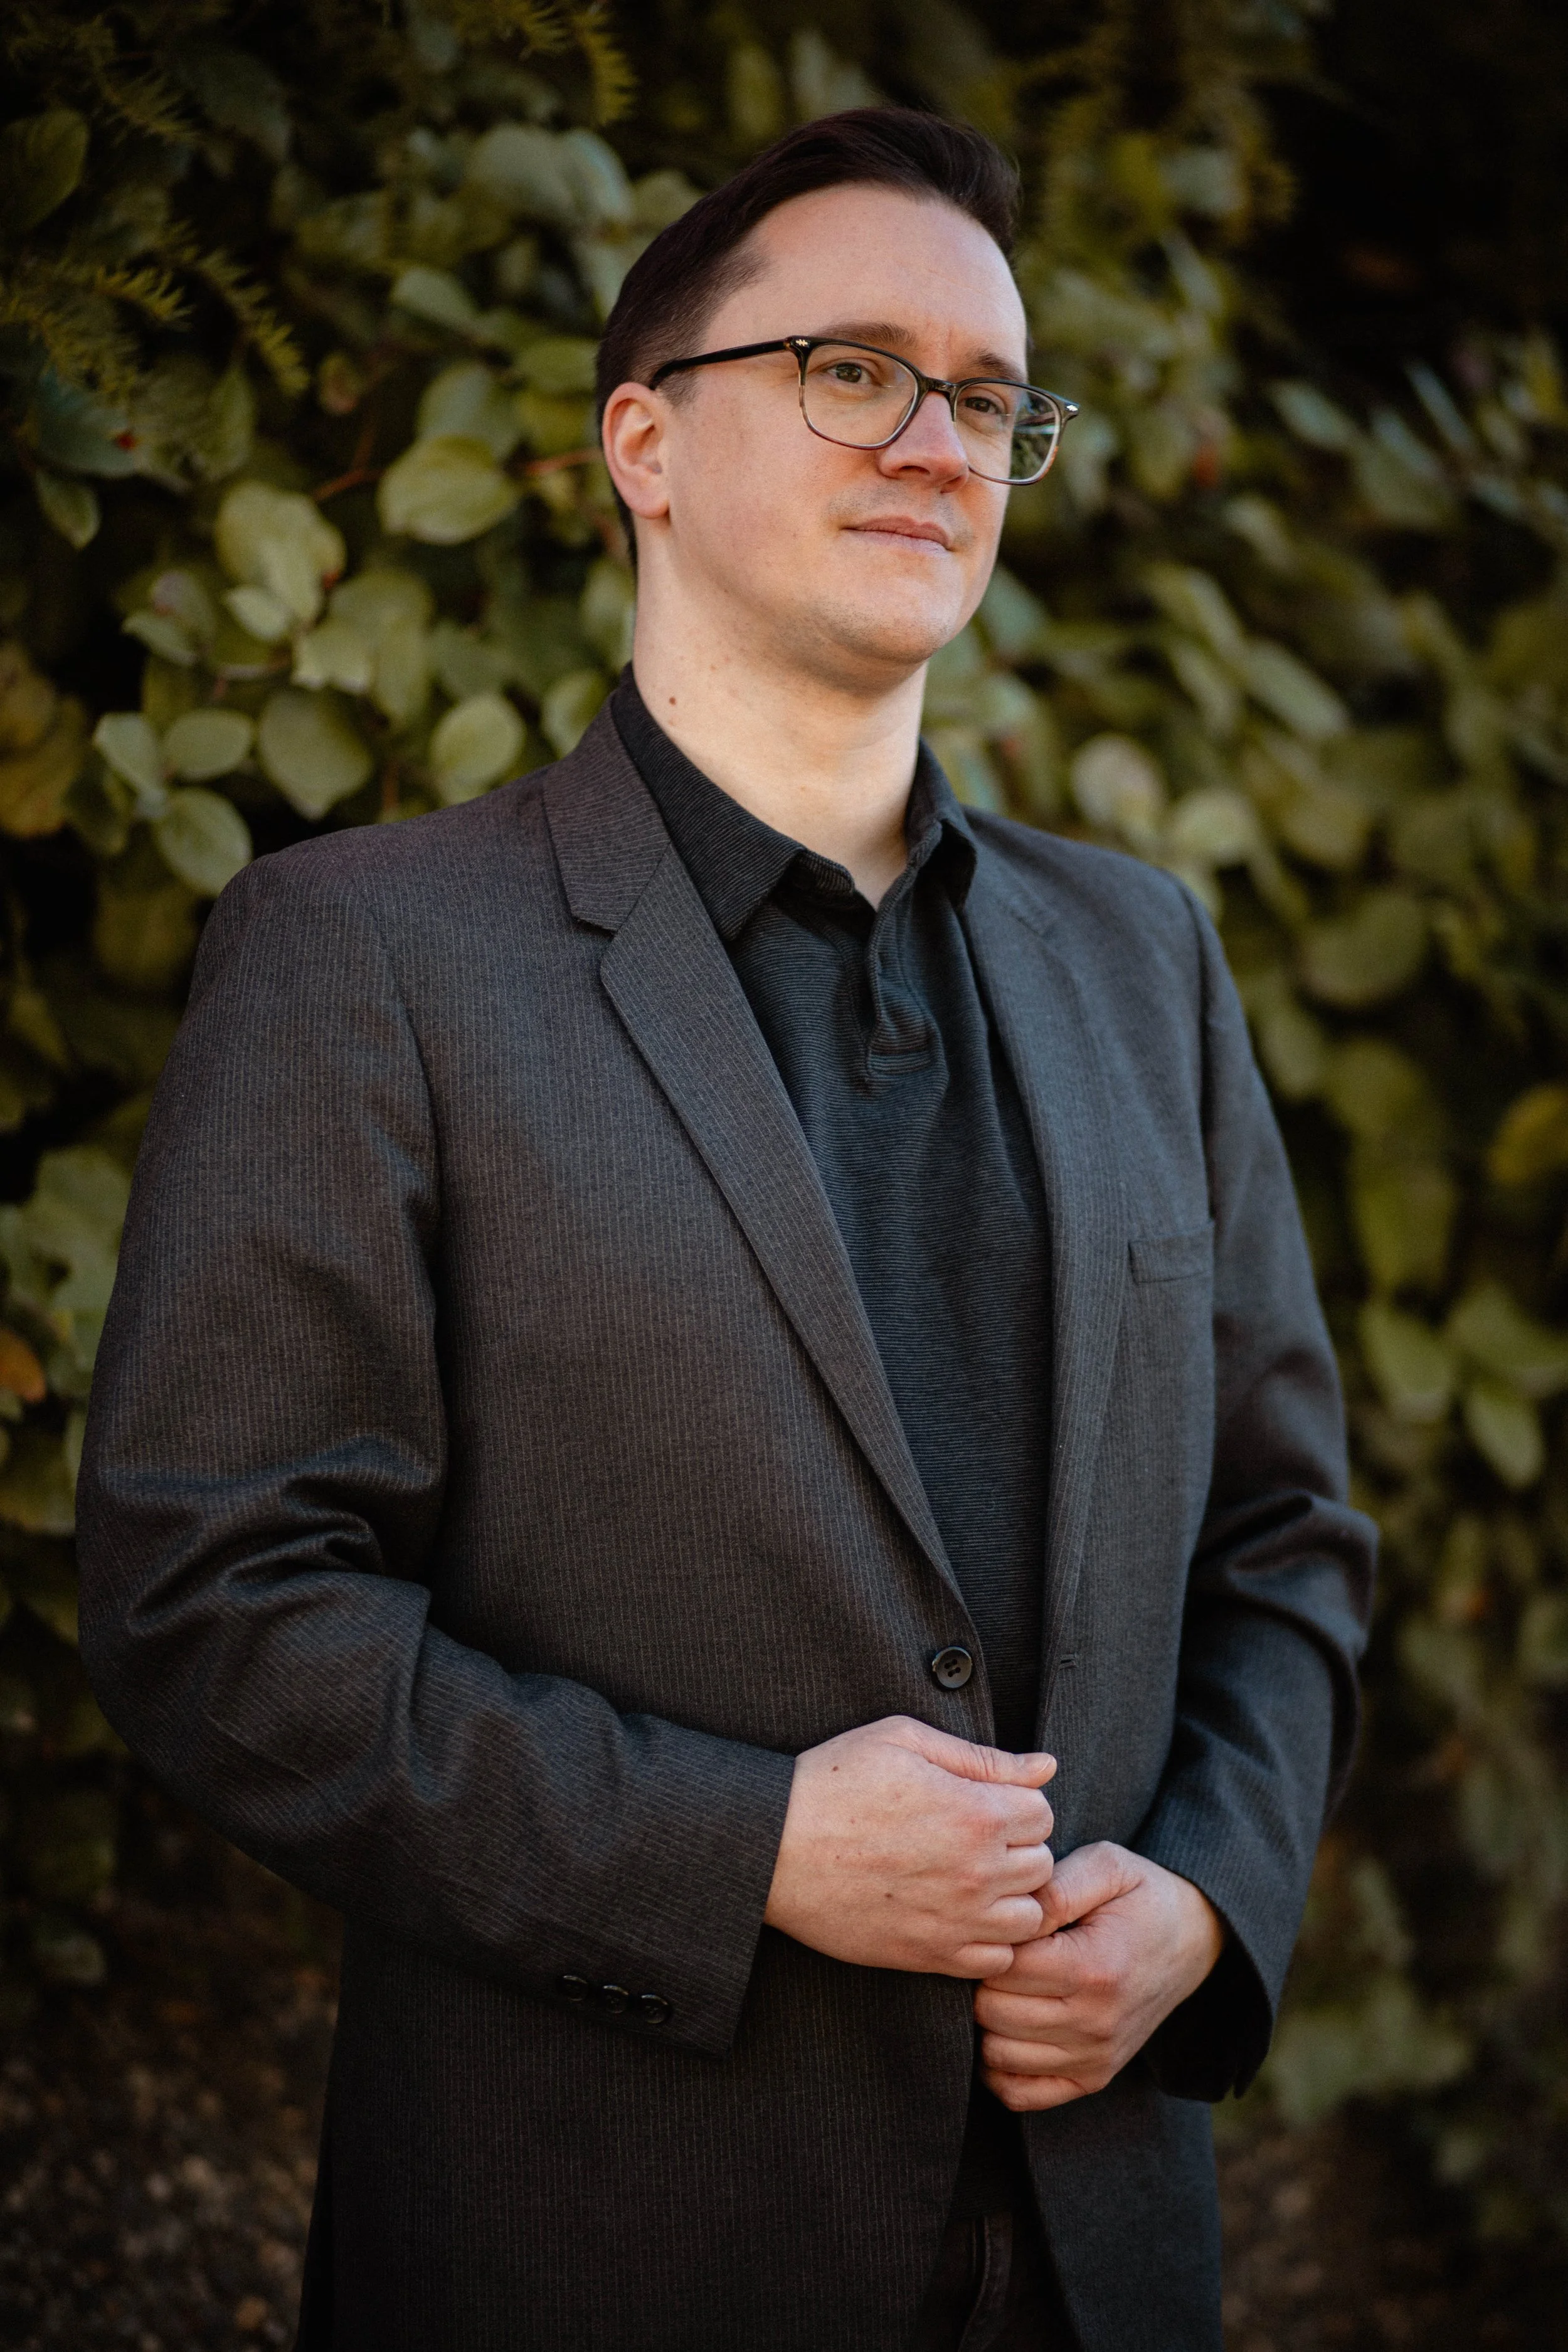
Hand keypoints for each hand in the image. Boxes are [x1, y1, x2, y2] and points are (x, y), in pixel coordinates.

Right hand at [765, 1716, 1055, 1976]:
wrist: (775, 1848)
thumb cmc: (834, 1782)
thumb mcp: (904, 1741)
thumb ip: (983, 1757)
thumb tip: (1046, 1766)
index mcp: (975, 1813)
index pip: (1043, 1813)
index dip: (1016, 1802)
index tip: (983, 1801)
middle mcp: (977, 1873)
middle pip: (1041, 1864)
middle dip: (1016, 1846)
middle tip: (972, 1836)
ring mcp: (956, 1921)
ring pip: (1028, 1917)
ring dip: (1010, 1896)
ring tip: (971, 1877)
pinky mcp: (930, 1957)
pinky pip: (995, 1961)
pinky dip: (989, 1940)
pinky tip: (958, 1913)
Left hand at [974, 1842, 1224, 2110]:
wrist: (1190, 1941)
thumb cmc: (1139, 1897)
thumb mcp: (1107, 1867)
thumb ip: (1056, 1887)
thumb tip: (1014, 1916)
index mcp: (1095, 1968)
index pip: (1005, 1970)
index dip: (992, 1943)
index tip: (1004, 1926)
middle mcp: (1095, 2024)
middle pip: (993, 2013)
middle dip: (984, 1980)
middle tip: (1000, 1955)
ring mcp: (1095, 2058)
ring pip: (998, 2055)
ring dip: (987, 2021)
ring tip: (1005, 1987)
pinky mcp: (1093, 2078)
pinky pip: (1020, 2094)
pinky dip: (999, 2067)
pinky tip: (1007, 2030)